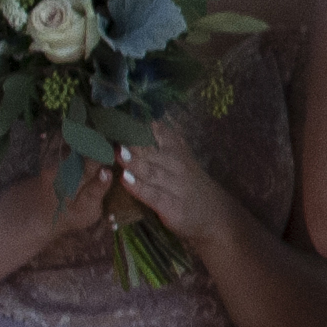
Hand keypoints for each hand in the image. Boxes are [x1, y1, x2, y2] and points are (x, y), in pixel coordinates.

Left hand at [105, 115, 236, 248]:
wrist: (218, 217)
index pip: (157, 131)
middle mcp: (177, 165)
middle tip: (108, 130)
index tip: (116, 109)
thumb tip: (133, 121)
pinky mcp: (172, 206)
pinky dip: (139, 187)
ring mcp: (176, 186)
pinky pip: (153, 195)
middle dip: (129, 141)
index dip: (137, 121)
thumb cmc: (191, 187)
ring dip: (134, 162)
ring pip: (151, 171)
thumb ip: (159, 143)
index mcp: (177, 150)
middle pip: (150, 150)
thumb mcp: (181, 160)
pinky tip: (125, 181)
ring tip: (117, 153)